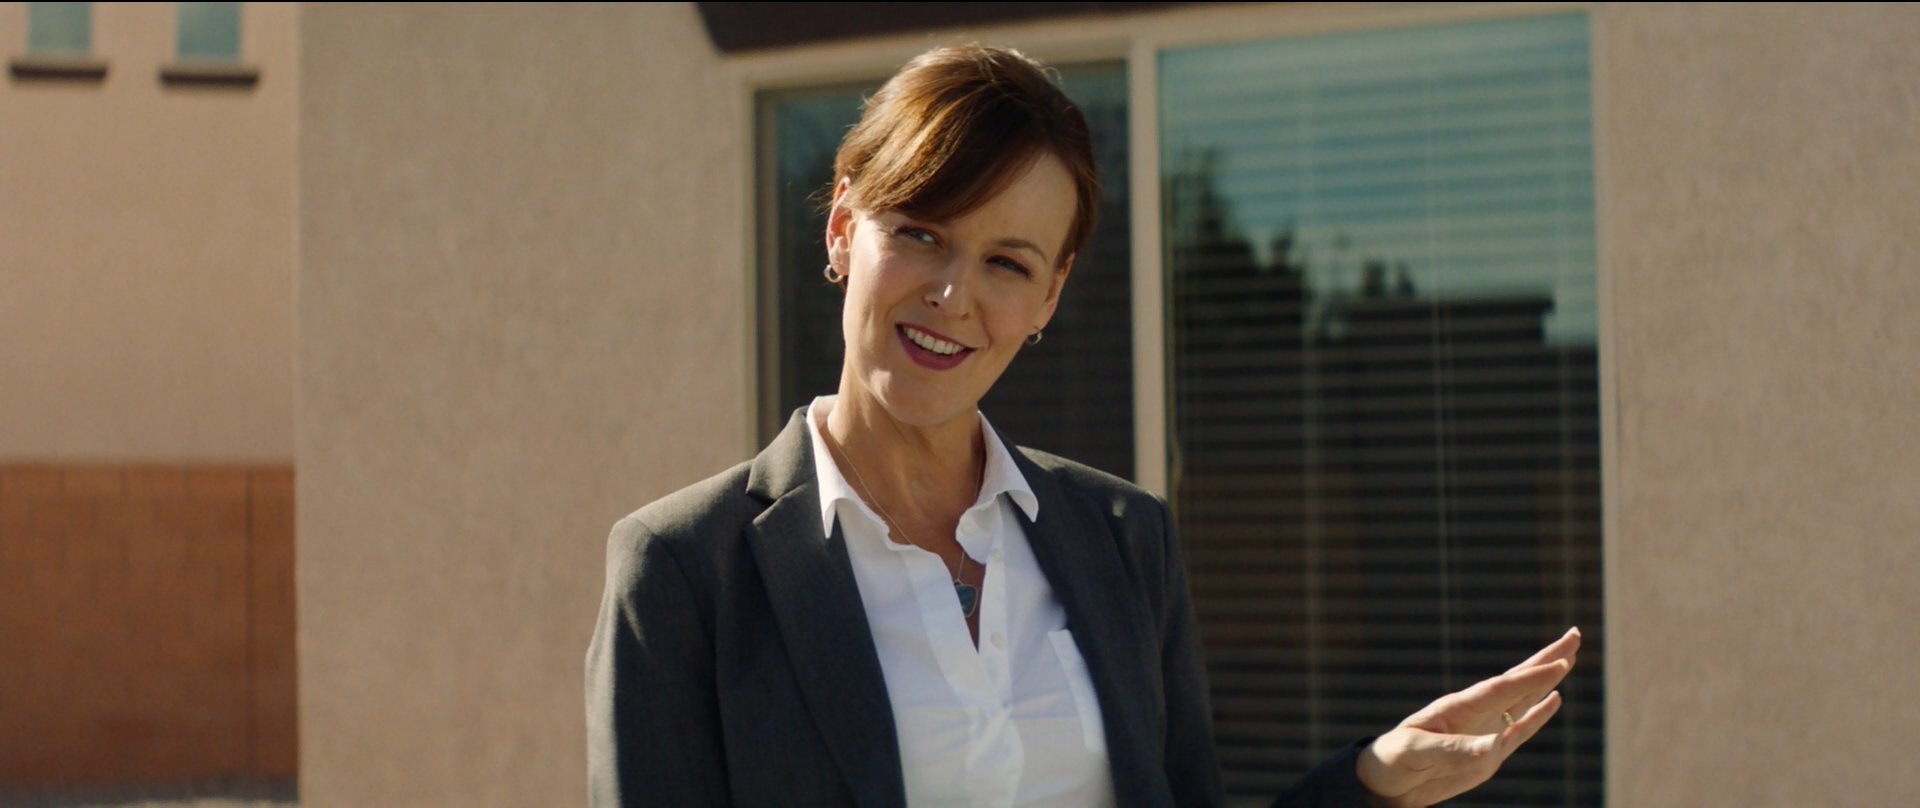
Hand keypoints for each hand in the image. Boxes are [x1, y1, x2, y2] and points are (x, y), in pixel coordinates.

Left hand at [1354, 627, 1580, 807]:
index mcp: (1457, 708)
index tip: (1560, 661)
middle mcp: (1475, 713)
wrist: (1386, 782)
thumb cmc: (1394, 760)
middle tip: (1575, 635)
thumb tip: (1496, 747)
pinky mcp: (1489, 753)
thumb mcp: (1419, 752)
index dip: (1531, 677)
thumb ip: (1456, 750)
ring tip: (1569, 657)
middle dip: (1546, 660)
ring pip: (1523, 699)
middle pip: (1517, 681)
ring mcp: (1485, 731)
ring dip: (1546, 679)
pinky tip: (1554, 699)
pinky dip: (1539, 714)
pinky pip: (1520, 729)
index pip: (1501, 688)